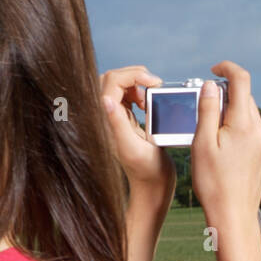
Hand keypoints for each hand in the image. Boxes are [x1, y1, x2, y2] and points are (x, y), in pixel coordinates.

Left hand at [99, 65, 175, 191]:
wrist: (152, 184)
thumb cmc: (147, 170)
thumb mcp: (132, 147)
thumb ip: (117, 123)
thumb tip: (105, 99)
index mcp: (105, 121)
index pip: (112, 81)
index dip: (134, 75)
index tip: (155, 83)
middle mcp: (106, 116)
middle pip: (112, 78)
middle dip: (135, 76)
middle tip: (154, 87)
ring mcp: (113, 116)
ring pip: (119, 84)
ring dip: (137, 84)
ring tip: (150, 98)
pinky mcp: (123, 119)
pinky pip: (126, 95)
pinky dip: (139, 92)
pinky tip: (147, 104)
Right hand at [191, 60, 260, 224]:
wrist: (233, 216)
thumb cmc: (214, 183)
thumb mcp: (202, 142)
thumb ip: (207, 109)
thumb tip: (211, 86)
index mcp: (244, 124)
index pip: (241, 80)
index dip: (227, 68)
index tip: (213, 70)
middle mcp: (259, 130)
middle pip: (244, 96)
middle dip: (224, 93)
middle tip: (203, 105)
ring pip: (247, 113)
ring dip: (229, 111)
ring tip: (209, 129)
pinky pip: (250, 130)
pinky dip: (235, 126)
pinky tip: (220, 144)